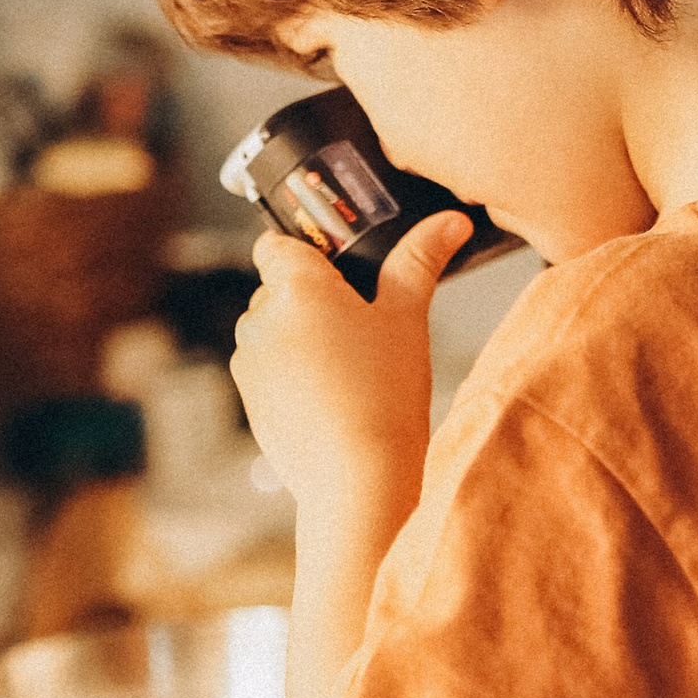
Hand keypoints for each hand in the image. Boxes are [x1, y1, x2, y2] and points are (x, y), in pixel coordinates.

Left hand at [230, 209, 470, 513]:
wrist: (358, 477)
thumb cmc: (385, 394)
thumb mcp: (408, 317)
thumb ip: (420, 260)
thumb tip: (450, 221)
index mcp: (296, 285)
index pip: (277, 243)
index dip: (307, 252)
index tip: (338, 270)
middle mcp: (260, 317)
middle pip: (280, 288)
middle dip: (314, 301)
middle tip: (361, 327)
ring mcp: (249, 360)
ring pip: (275, 330)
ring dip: (301, 339)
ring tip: (349, 370)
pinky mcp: (247, 397)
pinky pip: (269, 369)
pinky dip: (293, 375)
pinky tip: (332, 398)